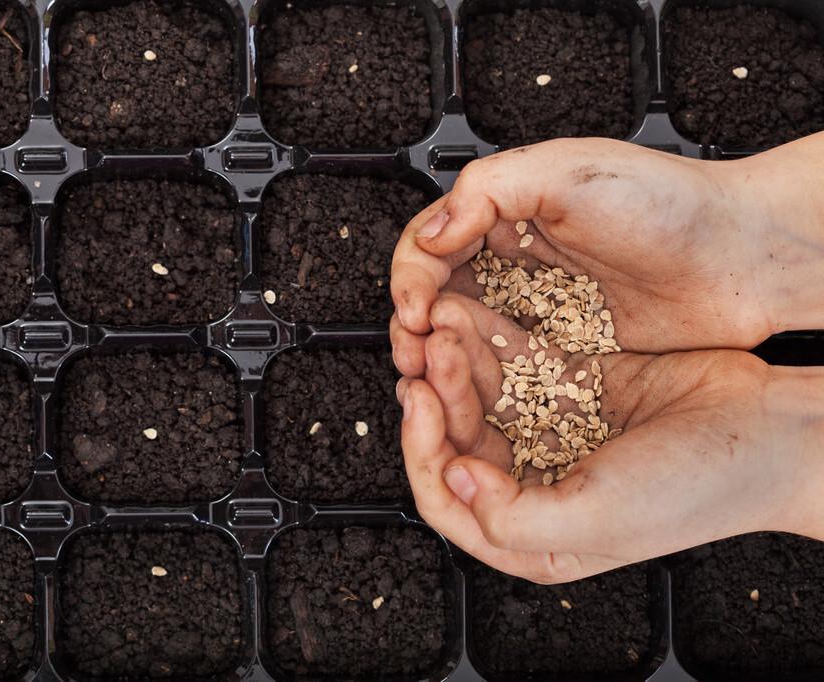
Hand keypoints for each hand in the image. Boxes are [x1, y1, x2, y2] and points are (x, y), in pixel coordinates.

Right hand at [390, 136, 823, 378]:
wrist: (741, 257)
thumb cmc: (668, 203)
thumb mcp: (569, 172)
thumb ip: (489, 189)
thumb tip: (432, 233)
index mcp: (504, 213)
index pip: (429, 246)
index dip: (410, 278)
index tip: (413, 309)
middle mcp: (513, 262)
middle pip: (436, 297)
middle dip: (414, 326)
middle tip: (414, 353)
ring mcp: (536, 309)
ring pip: (464, 338)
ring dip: (440, 359)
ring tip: (434, 379)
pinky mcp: (562, 352)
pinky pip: (507, 369)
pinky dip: (482, 383)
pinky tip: (473, 394)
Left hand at [397, 293, 823, 582]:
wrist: (776, 432)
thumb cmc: (702, 489)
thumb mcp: (601, 519)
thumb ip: (514, 516)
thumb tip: (456, 479)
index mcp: (531, 533)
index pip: (445, 496)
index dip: (419, 450)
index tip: (418, 403)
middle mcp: (535, 483)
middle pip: (456, 437)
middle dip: (438, 393)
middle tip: (428, 352)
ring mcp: (553, 432)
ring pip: (480, 395)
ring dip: (457, 361)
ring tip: (446, 324)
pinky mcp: (574, 389)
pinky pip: (517, 364)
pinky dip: (492, 342)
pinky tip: (474, 318)